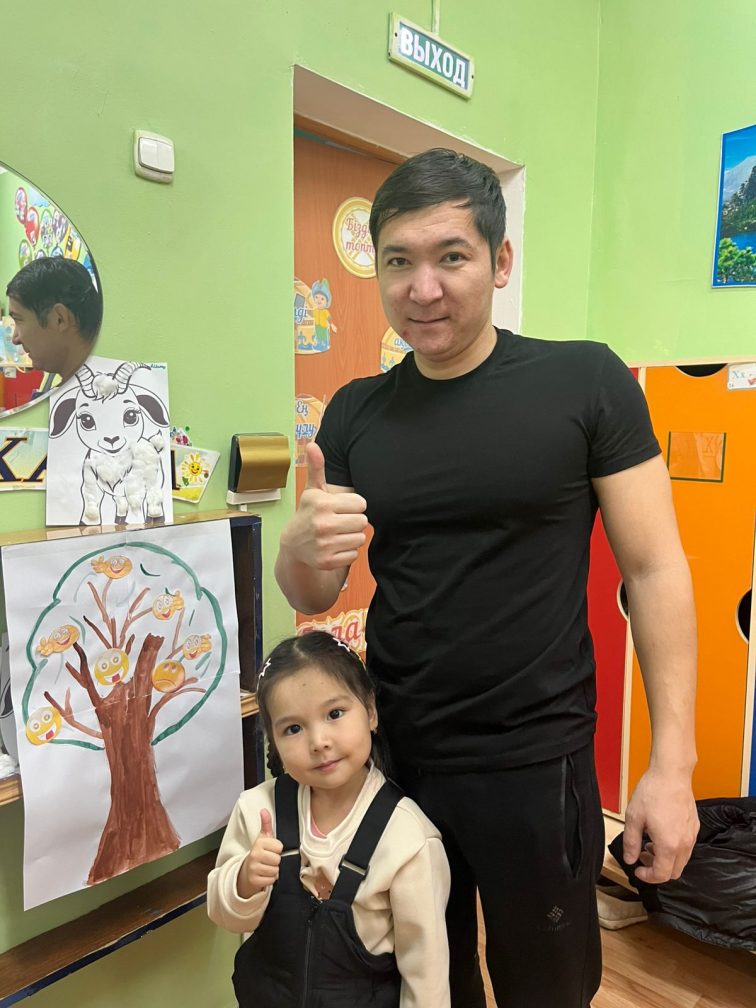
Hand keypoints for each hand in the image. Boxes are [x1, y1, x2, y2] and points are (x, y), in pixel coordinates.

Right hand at [239, 810, 283, 896]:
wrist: (247, 870)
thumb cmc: (259, 853)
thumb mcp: (263, 838)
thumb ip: (266, 824)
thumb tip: (264, 810)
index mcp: (259, 843)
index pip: (279, 847)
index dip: (277, 850)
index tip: (271, 850)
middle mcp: (255, 855)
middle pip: (278, 859)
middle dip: (276, 861)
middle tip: (268, 860)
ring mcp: (253, 868)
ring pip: (275, 870)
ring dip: (273, 871)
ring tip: (266, 867)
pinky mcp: (254, 880)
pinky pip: (271, 880)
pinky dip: (270, 879)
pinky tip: (264, 875)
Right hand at [282, 443, 367, 570]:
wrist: (293, 545)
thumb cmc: (309, 513)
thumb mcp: (313, 490)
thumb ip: (317, 467)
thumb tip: (313, 444)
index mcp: (322, 504)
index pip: (361, 503)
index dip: (353, 505)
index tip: (340, 508)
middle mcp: (322, 524)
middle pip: (363, 521)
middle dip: (354, 521)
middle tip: (340, 522)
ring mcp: (324, 544)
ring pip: (360, 538)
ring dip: (352, 536)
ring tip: (337, 533)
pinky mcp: (327, 561)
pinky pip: (354, 554)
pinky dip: (347, 552)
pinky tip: (334, 546)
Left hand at [623, 768, 698, 882]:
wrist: (671, 774)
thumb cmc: (653, 792)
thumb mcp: (634, 818)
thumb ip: (631, 842)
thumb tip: (630, 859)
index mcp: (669, 845)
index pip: (662, 875)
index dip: (648, 877)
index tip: (638, 870)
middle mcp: (684, 844)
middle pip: (674, 872)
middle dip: (657, 869)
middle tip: (642, 856)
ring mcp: (691, 835)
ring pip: (681, 860)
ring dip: (665, 859)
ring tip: (649, 844)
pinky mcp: (694, 827)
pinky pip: (686, 847)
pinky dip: (673, 849)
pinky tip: (660, 834)